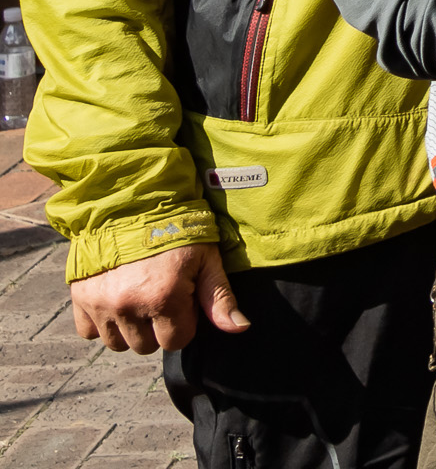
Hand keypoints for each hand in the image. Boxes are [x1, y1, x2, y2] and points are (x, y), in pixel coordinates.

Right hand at [70, 243, 244, 353]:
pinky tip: (116, 298)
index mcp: (164, 298)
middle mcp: (129, 306)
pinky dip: (102, 321)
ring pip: (118, 343)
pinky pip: (89, 332)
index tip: (183, 300)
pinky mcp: (80, 298)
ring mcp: (101, 304)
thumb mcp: (206, 259)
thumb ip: (220, 297)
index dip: (185, 322)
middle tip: (160, 295)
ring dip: (130, 327)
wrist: (131, 204)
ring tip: (139, 296)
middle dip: (158, 327)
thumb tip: (240, 328)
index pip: (177, 341)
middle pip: (147, 346)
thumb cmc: (177, 230)